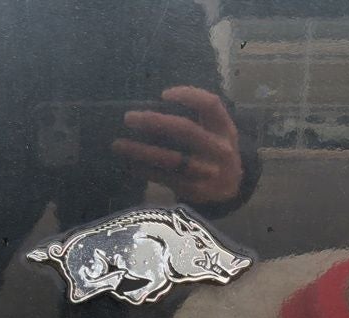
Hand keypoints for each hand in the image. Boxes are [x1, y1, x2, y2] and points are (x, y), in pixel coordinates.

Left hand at [112, 86, 242, 203]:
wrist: (231, 190)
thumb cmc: (215, 152)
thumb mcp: (218, 132)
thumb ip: (198, 118)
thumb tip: (153, 105)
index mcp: (225, 129)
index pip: (210, 104)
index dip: (187, 95)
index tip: (163, 94)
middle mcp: (219, 149)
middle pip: (186, 131)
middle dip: (155, 122)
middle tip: (129, 118)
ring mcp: (207, 172)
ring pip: (171, 159)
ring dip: (141, 151)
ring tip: (118, 144)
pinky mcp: (193, 190)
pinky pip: (164, 178)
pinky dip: (144, 170)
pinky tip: (128, 164)